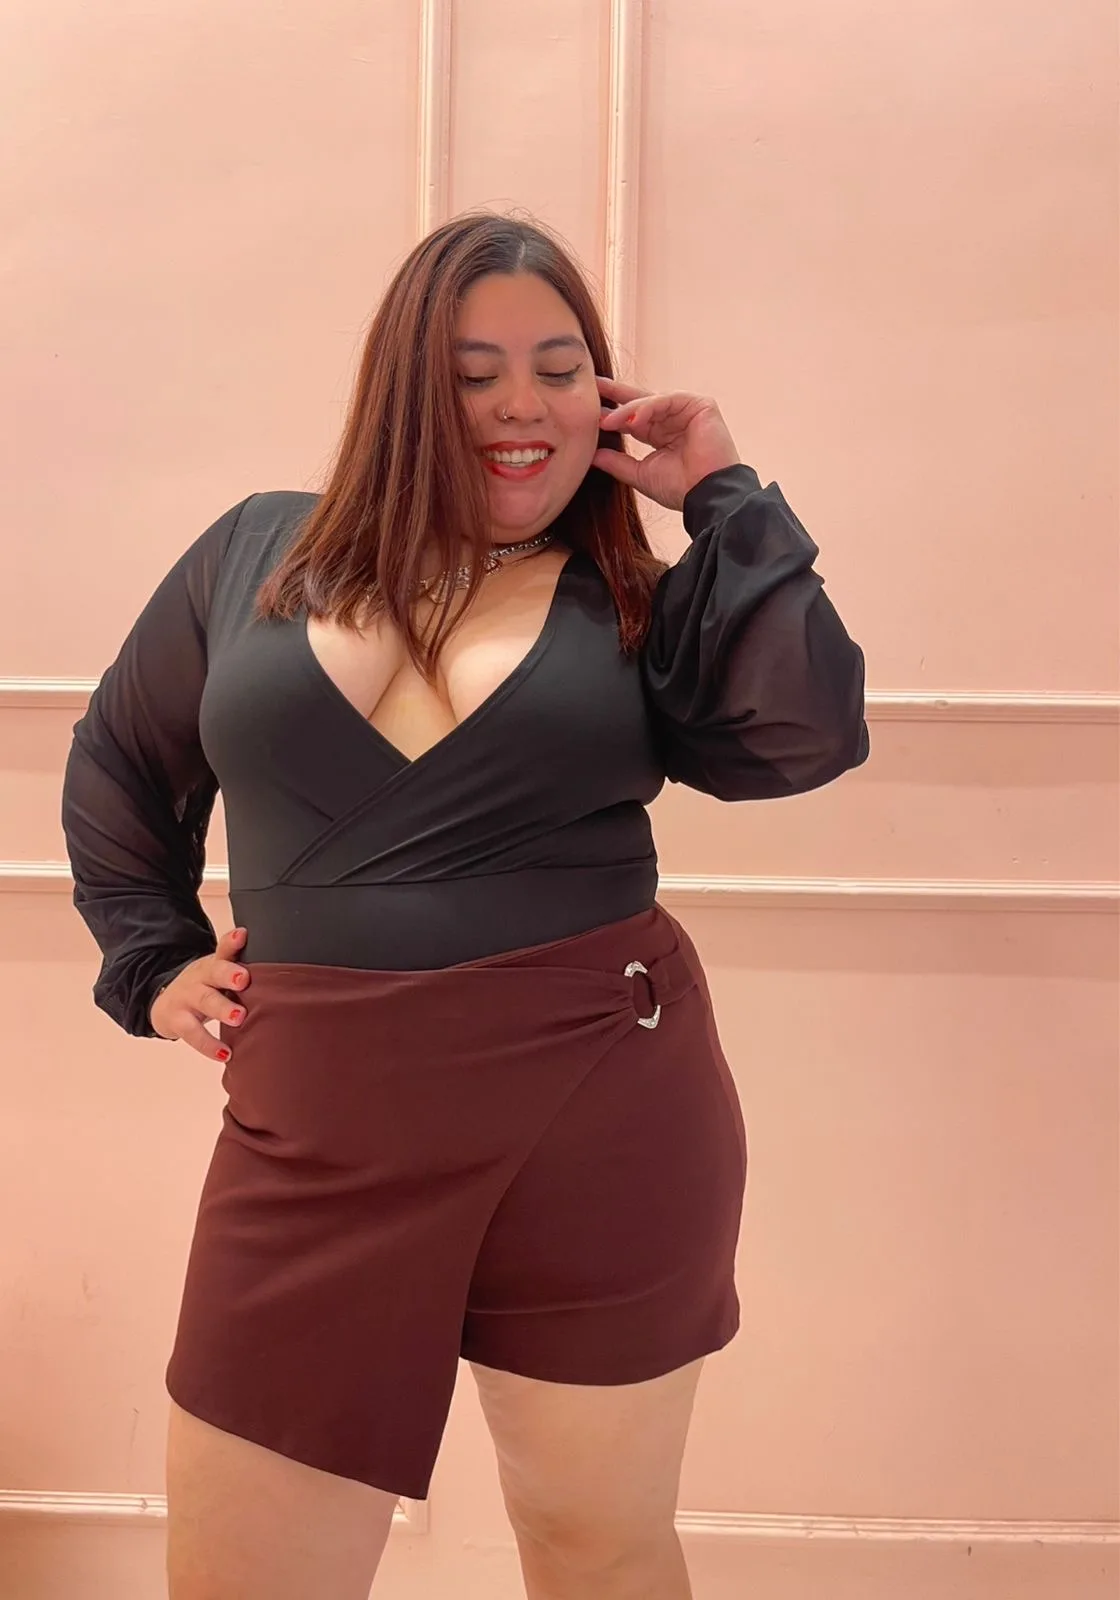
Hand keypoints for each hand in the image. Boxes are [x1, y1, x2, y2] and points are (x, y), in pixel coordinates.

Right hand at [150, 926, 250, 1060]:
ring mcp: (188, 998)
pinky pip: (193, 1033)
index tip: (242, 935)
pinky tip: (226, 1054)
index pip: (224, 949)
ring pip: (204, 1001)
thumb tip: (281, 972)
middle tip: (244, 980)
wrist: (166, 1003)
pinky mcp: (178, 1020)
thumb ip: (242, 970)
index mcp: (214, 964)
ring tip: (239, 1017)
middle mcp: (201, 977)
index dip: (232, 942)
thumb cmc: (206, 987)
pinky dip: (209, 1045)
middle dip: (228, 974)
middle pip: (213, 971)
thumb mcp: (220, 974)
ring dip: (221, 1008)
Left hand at [592, 376, 740, 511]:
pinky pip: (667, 400)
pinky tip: (631, 420)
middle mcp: (673, 419)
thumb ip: (617, 463)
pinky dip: (647, 408)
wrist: (707, 496)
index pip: (632, 418)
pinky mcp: (700, 405)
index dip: (611, 412)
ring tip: (605, 421)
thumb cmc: (681, 489)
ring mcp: (687, 411)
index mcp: (660, 435)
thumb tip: (590, 455)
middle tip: (590, 385)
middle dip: (614, 394)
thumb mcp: (640, 474)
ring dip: (626, 411)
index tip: (586, 409)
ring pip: (650, 402)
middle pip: (639, 402)